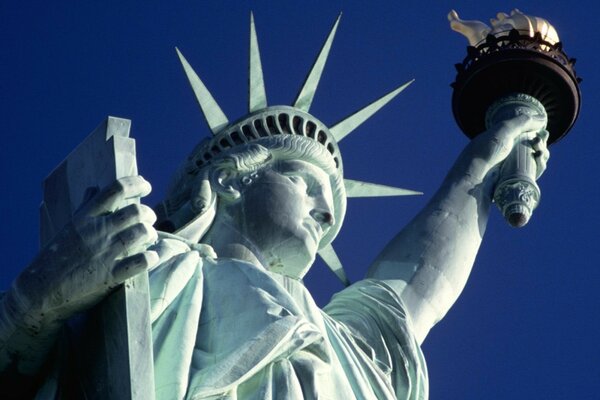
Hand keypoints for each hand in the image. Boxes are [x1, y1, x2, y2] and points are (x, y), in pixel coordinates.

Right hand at [12, 176, 158, 328]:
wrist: (38, 291)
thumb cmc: (54, 257)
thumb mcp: (68, 227)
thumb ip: (85, 207)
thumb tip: (94, 189)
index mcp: (86, 217)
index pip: (116, 189)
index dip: (136, 184)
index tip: (146, 186)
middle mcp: (97, 231)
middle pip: (136, 211)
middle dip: (149, 213)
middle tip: (149, 219)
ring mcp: (105, 253)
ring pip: (142, 232)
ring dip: (151, 233)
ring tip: (151, 237)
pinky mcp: (110, 276)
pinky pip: (140, 262)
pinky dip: (151, 257)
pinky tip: (152, 256)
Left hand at [463, 113, 549, 180]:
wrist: (475, 176)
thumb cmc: (486, 151)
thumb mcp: (504, 130)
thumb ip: (523, 122)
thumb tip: (542, 118)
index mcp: (501, 140)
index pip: (524, 136)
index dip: (536, 134)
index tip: (543, 133)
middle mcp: (506, 153)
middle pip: (531, 149)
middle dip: (541, 145)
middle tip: (538, 144)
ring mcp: (510, 168)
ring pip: (534, 162)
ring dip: (542, 156)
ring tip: (540, 153)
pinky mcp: (514, 181)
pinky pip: (531, 174)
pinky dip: (539, 168)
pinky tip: (540, 164)